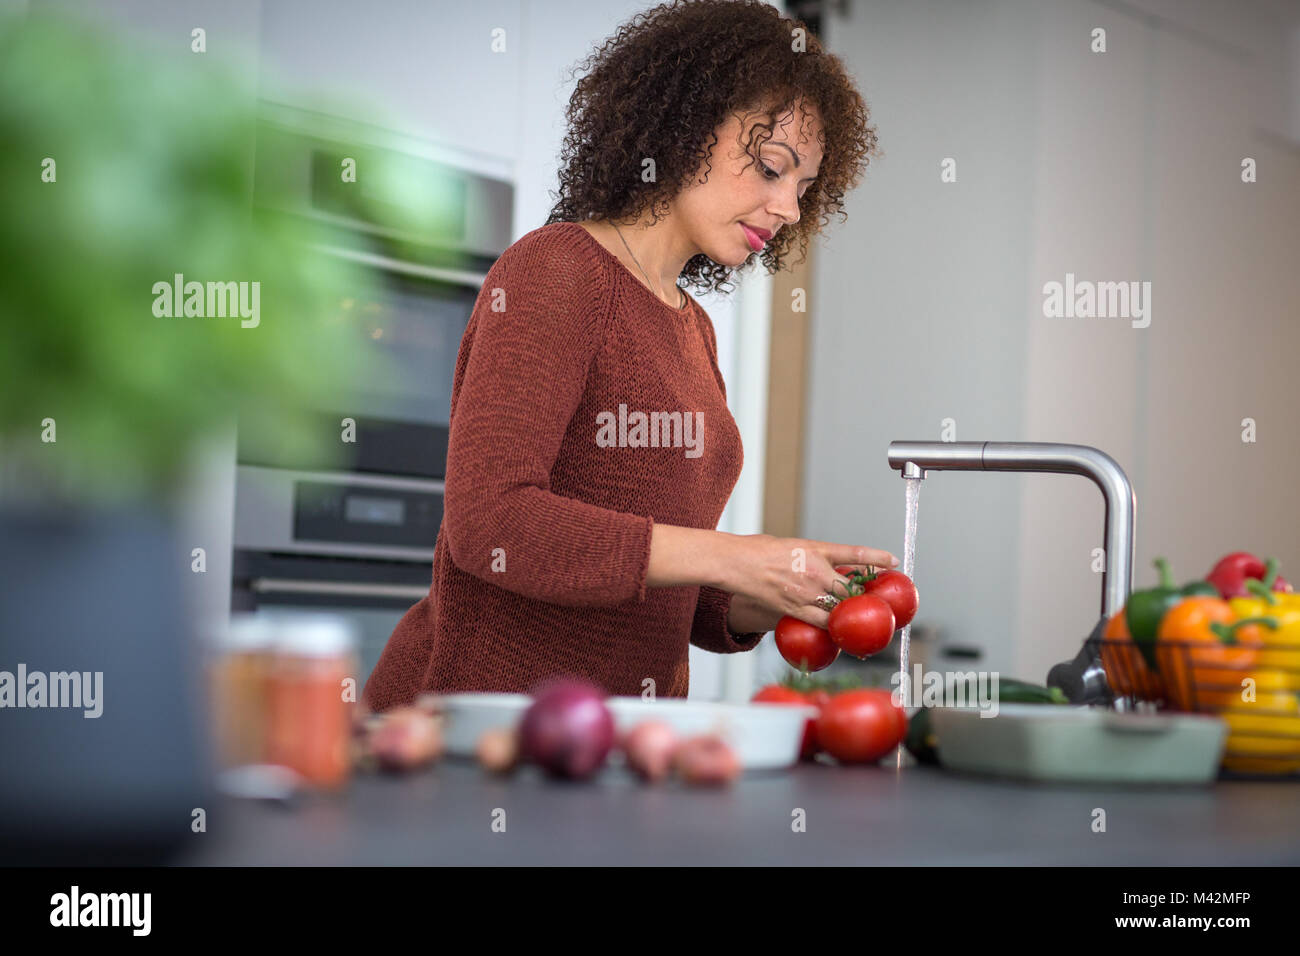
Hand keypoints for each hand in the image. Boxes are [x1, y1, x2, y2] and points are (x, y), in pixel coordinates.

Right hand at [718, 534, 898, 630]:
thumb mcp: (793, 545)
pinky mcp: (794, 609)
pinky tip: (839, 634)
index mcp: (816, 549)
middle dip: (867, 597)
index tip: (894, 561)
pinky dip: (831, 629)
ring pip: (838, 608)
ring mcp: (806, 592)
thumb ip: (813, 557)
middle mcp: (816, 571)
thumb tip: (828, 568)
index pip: (854, 553)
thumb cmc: (759, 550)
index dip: (877, 558)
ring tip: (863, 625)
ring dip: (851, 616)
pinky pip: (820, 623)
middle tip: (881, 605)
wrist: (735, 562)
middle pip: (851, 587)